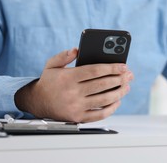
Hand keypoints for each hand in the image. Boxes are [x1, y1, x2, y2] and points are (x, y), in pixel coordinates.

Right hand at [15, 48, 132, 121]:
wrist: (37, 102)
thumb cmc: (49, 81)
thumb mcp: (52, 64)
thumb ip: (63, 55)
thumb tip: (77, 50)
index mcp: (68, 78)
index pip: (95, 71)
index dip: (111, 68)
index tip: (123, 66)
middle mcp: (72, 93)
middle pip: (102, 85)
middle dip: (119, 79)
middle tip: (129, 75)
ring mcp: (76, 106)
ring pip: (103, 100)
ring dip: (119, 93)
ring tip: (127, 86)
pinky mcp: (78, 117)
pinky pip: (99, 114)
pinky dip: (111, 108)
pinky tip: (117, 101)